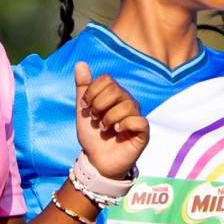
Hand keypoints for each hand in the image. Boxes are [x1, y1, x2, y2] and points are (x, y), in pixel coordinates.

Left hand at [74, 61, 147, 179]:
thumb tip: (80, 63)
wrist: (96, 160)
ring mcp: (137, 117)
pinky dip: (124, 125)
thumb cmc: (92, 135)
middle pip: (116, 90)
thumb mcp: (83, 110)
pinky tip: (116, 132)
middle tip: (95, 118)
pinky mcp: (143, 132)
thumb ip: (83, 87)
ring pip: (127, 105)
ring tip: (104, 128)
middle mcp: (128, 102)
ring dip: (109, 117)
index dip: (93, 91)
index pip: (107, 79)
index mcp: (115, 95)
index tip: (85, 106)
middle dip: (99, 105)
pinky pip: (138, 120)